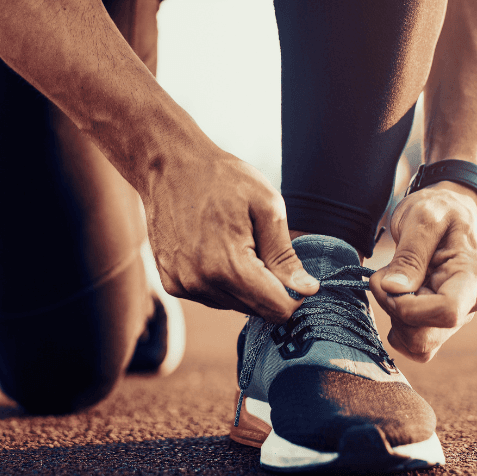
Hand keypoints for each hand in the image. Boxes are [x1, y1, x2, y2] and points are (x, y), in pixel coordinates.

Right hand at [142, 146, 319, 322]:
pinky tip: (217, 249)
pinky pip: (211, 297)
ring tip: (236, 242)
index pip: (277, 309)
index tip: (294, 272)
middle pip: (257, 310)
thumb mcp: (266, 206)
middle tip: (263, 247)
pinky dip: (223, 281)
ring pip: (234, 305)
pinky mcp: (171, 283)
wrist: (169, 165)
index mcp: (228, 265)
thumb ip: (285, 254)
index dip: (295, 294)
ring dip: (245, 285)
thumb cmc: (221, 178)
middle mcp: (201, 283)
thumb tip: (307, 289)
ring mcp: (182, 285)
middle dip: (269, 288)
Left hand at [369, 181, 476, 361]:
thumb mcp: (423, 218)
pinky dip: (399, 324)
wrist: (456, 207)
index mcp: (472, 276)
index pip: (446, 313)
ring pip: (420, 344)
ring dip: (395, 317)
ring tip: (394, 280)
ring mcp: (457, 314)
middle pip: (428, 338)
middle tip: (384, 278)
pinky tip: (397, 294)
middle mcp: (469, 302)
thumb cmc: (442, 208)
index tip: (389, 283)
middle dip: (395, 312)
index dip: (409, 306)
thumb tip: (394, 289)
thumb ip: (410, 255)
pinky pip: (416, 342)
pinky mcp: (441, 319)